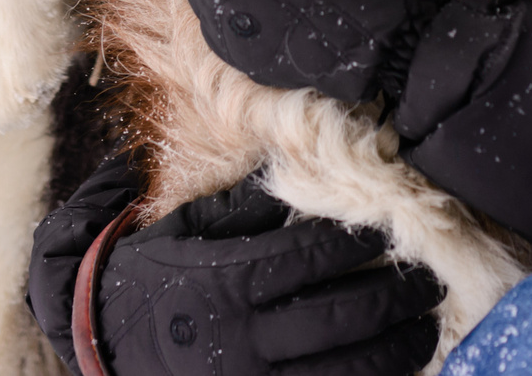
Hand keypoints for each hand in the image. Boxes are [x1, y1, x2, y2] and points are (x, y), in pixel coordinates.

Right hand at [30, 160, 441, 375]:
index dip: (358, 244)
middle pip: (341, 318)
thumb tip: (299, 175)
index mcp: (229, 282)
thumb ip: (243, 207)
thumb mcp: (186, 230)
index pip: (312, 258)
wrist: (101, 344)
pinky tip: (393, 370)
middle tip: (429, 282)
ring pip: (344, 371)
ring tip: (424, 328)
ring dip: (395, 350)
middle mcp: (247, 338)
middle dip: (395, 298)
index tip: (388, 229)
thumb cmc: (149, 279)